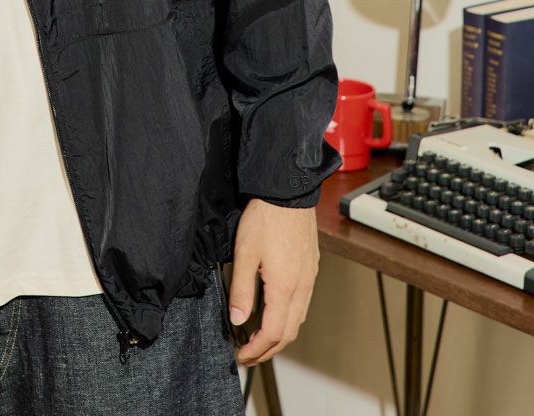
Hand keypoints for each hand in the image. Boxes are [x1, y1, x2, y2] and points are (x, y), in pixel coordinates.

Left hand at [228, 198, 318, 366]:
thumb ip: (241, 289)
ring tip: (259, 338)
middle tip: (249, 354)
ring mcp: (309, 278)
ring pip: (298, 319)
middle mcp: (302, 287)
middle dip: (268, 349)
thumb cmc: (266, 218)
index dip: (257, 350)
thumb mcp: (244, 253)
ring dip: (280, 335)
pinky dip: (288, 317)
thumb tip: (237, 319)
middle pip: (289, 332)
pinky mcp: (310, 267)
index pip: (273, 333)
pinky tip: (275, 311)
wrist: (287, 192)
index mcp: (285, 287)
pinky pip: (302, 303)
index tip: (242, 355)